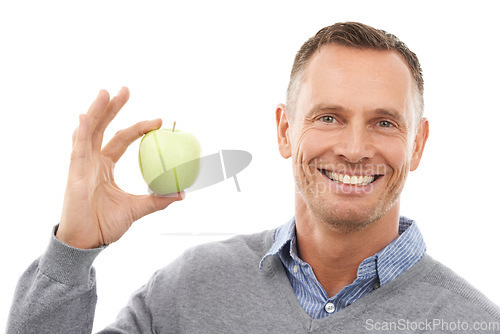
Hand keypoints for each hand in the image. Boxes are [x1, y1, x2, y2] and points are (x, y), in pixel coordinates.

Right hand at [57, 88, 183, 248]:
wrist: (87, 242)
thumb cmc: (105, 225)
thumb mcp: (137, 209)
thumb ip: (157, 200)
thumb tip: (182, 193)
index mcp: (105, 166)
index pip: (122, 139)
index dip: (138, 128)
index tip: (159, 120)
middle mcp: (92, 161)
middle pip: (102, 127)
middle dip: (113, 107)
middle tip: (126, 89)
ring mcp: (81, 165)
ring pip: (88, 131)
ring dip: (96, 111)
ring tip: (106, 93)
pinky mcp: (73, 173)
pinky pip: (78, 148)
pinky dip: (82, 131)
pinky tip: (85, 117)